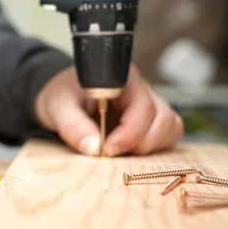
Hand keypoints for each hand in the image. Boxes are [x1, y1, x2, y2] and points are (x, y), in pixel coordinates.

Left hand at [34, 65, 183, 156]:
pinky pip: (169, 132)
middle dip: (138, 143)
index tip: (108, 149)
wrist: (64, 96)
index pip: (142, 105)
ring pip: (170, 126)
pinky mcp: (152, 118)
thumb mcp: (57, 107)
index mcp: (120, 77)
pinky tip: (130, 148)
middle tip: (109, 151)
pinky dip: (154, 146)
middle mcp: (141, 87)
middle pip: (161, 118)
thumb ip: (72, 126)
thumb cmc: (62, 95)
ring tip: (120, 148)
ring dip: (149, 146)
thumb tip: (94, 148)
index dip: (130, 132)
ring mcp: (150, 101)